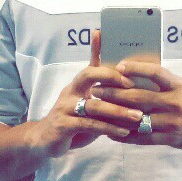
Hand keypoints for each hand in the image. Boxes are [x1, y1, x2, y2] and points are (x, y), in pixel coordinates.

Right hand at [35, 29, 143, 158]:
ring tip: (137, 115)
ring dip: (117, 111)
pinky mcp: (63, 125)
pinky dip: (108, 128)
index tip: (108, 39)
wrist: (44, 141)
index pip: (90, 64)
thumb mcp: (89, 108)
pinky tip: (123, 132)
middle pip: (88, 74)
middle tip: (132, 85)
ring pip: (93, 105)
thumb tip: (134, 93)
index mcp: (78, 85)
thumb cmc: (72, 122)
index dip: (96, 48)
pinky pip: (89, 125)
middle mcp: (70, 92)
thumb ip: (104, 99)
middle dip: (111, 76)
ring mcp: (65, 108)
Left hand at [91, 60, 181, 149]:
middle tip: (96, 91)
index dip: (137, 69)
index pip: (156, 73)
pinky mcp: (172, 138)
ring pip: (139, 119)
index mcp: (178, 86)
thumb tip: (135, 71)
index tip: (119, 66)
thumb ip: (163, 82)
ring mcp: (173, 122)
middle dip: (115, 94)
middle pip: (140, 97)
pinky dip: (126, 136)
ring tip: (98, 112)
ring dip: (115, 116)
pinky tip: (112, 133)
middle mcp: (175, 102)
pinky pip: (144, 138)